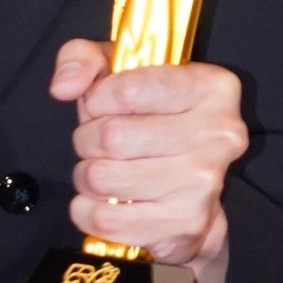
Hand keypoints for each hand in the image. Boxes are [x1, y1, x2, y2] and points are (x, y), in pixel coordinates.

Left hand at [51, 39, 246, 268]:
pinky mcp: (185, 225)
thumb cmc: (149, 119)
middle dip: (87, 140)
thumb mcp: (118, 70)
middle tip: (98, 144)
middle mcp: (218, 135)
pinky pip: (106, 220)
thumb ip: (83, 58)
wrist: (189, 192)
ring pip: (102, 178)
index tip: (101, 106)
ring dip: (87, 176)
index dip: (97, 100)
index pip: (127, 89)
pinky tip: (103, 201)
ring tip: (103, 171)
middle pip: (111, 137)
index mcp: (212, 87)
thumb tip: (64, 86)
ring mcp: (204, 184)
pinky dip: (88, 211)